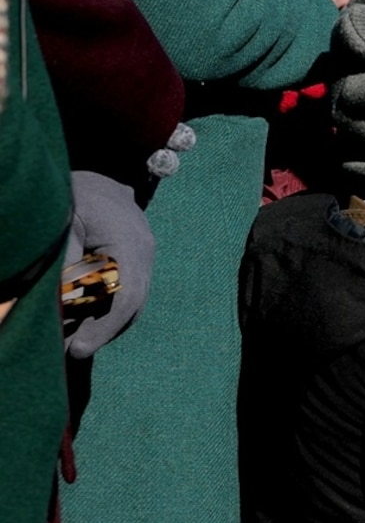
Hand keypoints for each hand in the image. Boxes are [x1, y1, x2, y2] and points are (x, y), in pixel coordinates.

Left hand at [63, 172, 154, 360]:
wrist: (90, 171)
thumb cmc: (74, 193)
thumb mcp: (64, 225)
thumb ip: (66, 262)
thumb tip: (62, 304)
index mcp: (132, 245)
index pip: (127, 298)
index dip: (104, 328)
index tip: (77, 350)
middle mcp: (144, 250)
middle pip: (133, 302)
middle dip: (103, 329)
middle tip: (71, 350)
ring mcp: (142, 249)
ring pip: (131, 296)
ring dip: (104, 318)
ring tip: (72, 337)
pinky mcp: (132, 250)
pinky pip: (125, 284)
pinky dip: (106, 302)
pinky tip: (80, 312)